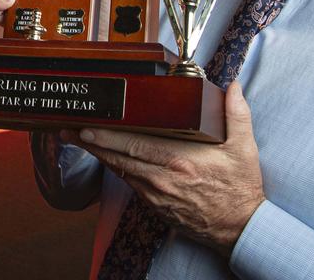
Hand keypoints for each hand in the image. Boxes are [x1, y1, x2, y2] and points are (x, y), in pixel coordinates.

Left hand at [62, 82, 263, 253]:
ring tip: (78, 140)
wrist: (239, 227)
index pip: (135, 145)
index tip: (88, 127)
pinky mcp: (155, 206)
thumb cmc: (240, 188)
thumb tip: (232, 86)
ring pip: (121, 171)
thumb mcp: (243, 148)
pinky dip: (117, 169)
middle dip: (92, 144)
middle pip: (119, 158)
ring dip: (100, 156)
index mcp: (180, 160)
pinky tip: (106, 158)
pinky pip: (130, 183)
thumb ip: (236, 114)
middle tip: (69, 130)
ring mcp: (156, 194)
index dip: (108, 137)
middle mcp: (163, 178)